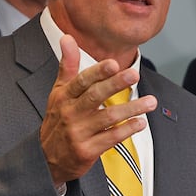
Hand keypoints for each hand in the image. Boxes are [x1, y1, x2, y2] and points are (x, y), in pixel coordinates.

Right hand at [40, 34, 155, 184]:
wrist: (45, 158)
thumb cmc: (57, 120)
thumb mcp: (58, 92)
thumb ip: (67, 65)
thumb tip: (67, 37)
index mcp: (64, 96)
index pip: (81, 81)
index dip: (98, 72)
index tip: (113, 63)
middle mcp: (70, 113)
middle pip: (95, 96)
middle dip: (115, 84)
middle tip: (134, 75)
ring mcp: (78, 133)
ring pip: (108, 117)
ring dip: (131, 109)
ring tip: (150, 102)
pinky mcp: (86, 151)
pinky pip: (110, 138)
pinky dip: (127, 130)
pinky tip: (140, 123)